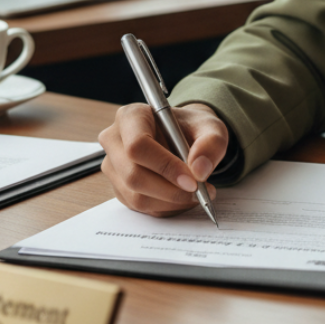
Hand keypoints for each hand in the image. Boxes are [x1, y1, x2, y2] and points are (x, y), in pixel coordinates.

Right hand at [99, 102, 228, 215]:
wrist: (183, 137)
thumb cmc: (191, 128)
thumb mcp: (210, 127)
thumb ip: (211, 143)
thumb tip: (199, 170)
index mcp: (131, 116)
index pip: (137, 145)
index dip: (164, 166)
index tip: (192, 180)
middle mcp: (114, 140)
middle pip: (133, 175)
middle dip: (170, 191)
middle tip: (199, 192)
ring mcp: (113, 166)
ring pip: (136, 196)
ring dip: (170, 202)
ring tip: (195, 194)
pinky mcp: (118, 187)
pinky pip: (139, 207)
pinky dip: (165, 207)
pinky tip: (181, 196)